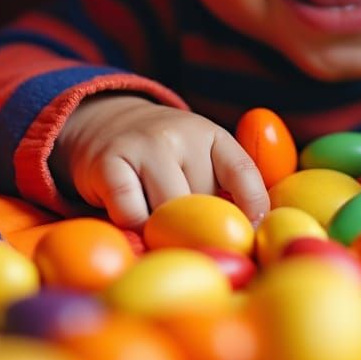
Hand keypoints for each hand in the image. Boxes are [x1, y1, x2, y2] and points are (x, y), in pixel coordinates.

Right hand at [50, 94, 269, 229]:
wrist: (107, 122)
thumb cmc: (165, 158)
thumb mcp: (201, 157)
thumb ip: (226, 188)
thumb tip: (251, 234)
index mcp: (212, 135)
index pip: (243, 172)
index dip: (253, 207)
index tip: (251, 236)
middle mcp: (181, 134)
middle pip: (201, 202)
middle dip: (197, 227)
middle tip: (189, 237)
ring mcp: (144, 145)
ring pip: (166, 210)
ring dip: (164, 231)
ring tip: (160, 230)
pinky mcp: (109, 163)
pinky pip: (130, 214)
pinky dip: (134, 227)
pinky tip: (134, 221)